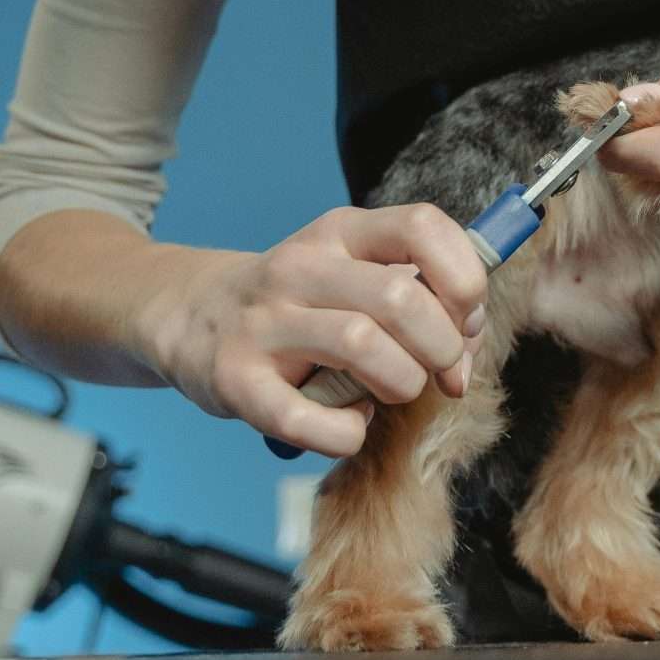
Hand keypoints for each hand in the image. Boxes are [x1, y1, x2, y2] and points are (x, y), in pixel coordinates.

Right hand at [131, 206, 491, 457]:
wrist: (188, 316)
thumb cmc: (295, 303)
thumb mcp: (349, 271)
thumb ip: (417, 294)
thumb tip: (470, 341)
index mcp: (339, 232)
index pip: (422, 226)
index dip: (464, 278)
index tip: (466, 319)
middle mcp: (300, 267)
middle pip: (402, 297)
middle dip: (442, 347)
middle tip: (438, 371)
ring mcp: (264, 323)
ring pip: (363, 347)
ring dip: (400, 384)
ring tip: (391, 391)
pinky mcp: (236, 380)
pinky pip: (309, 420)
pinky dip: (346, 433)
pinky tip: (347, 425)